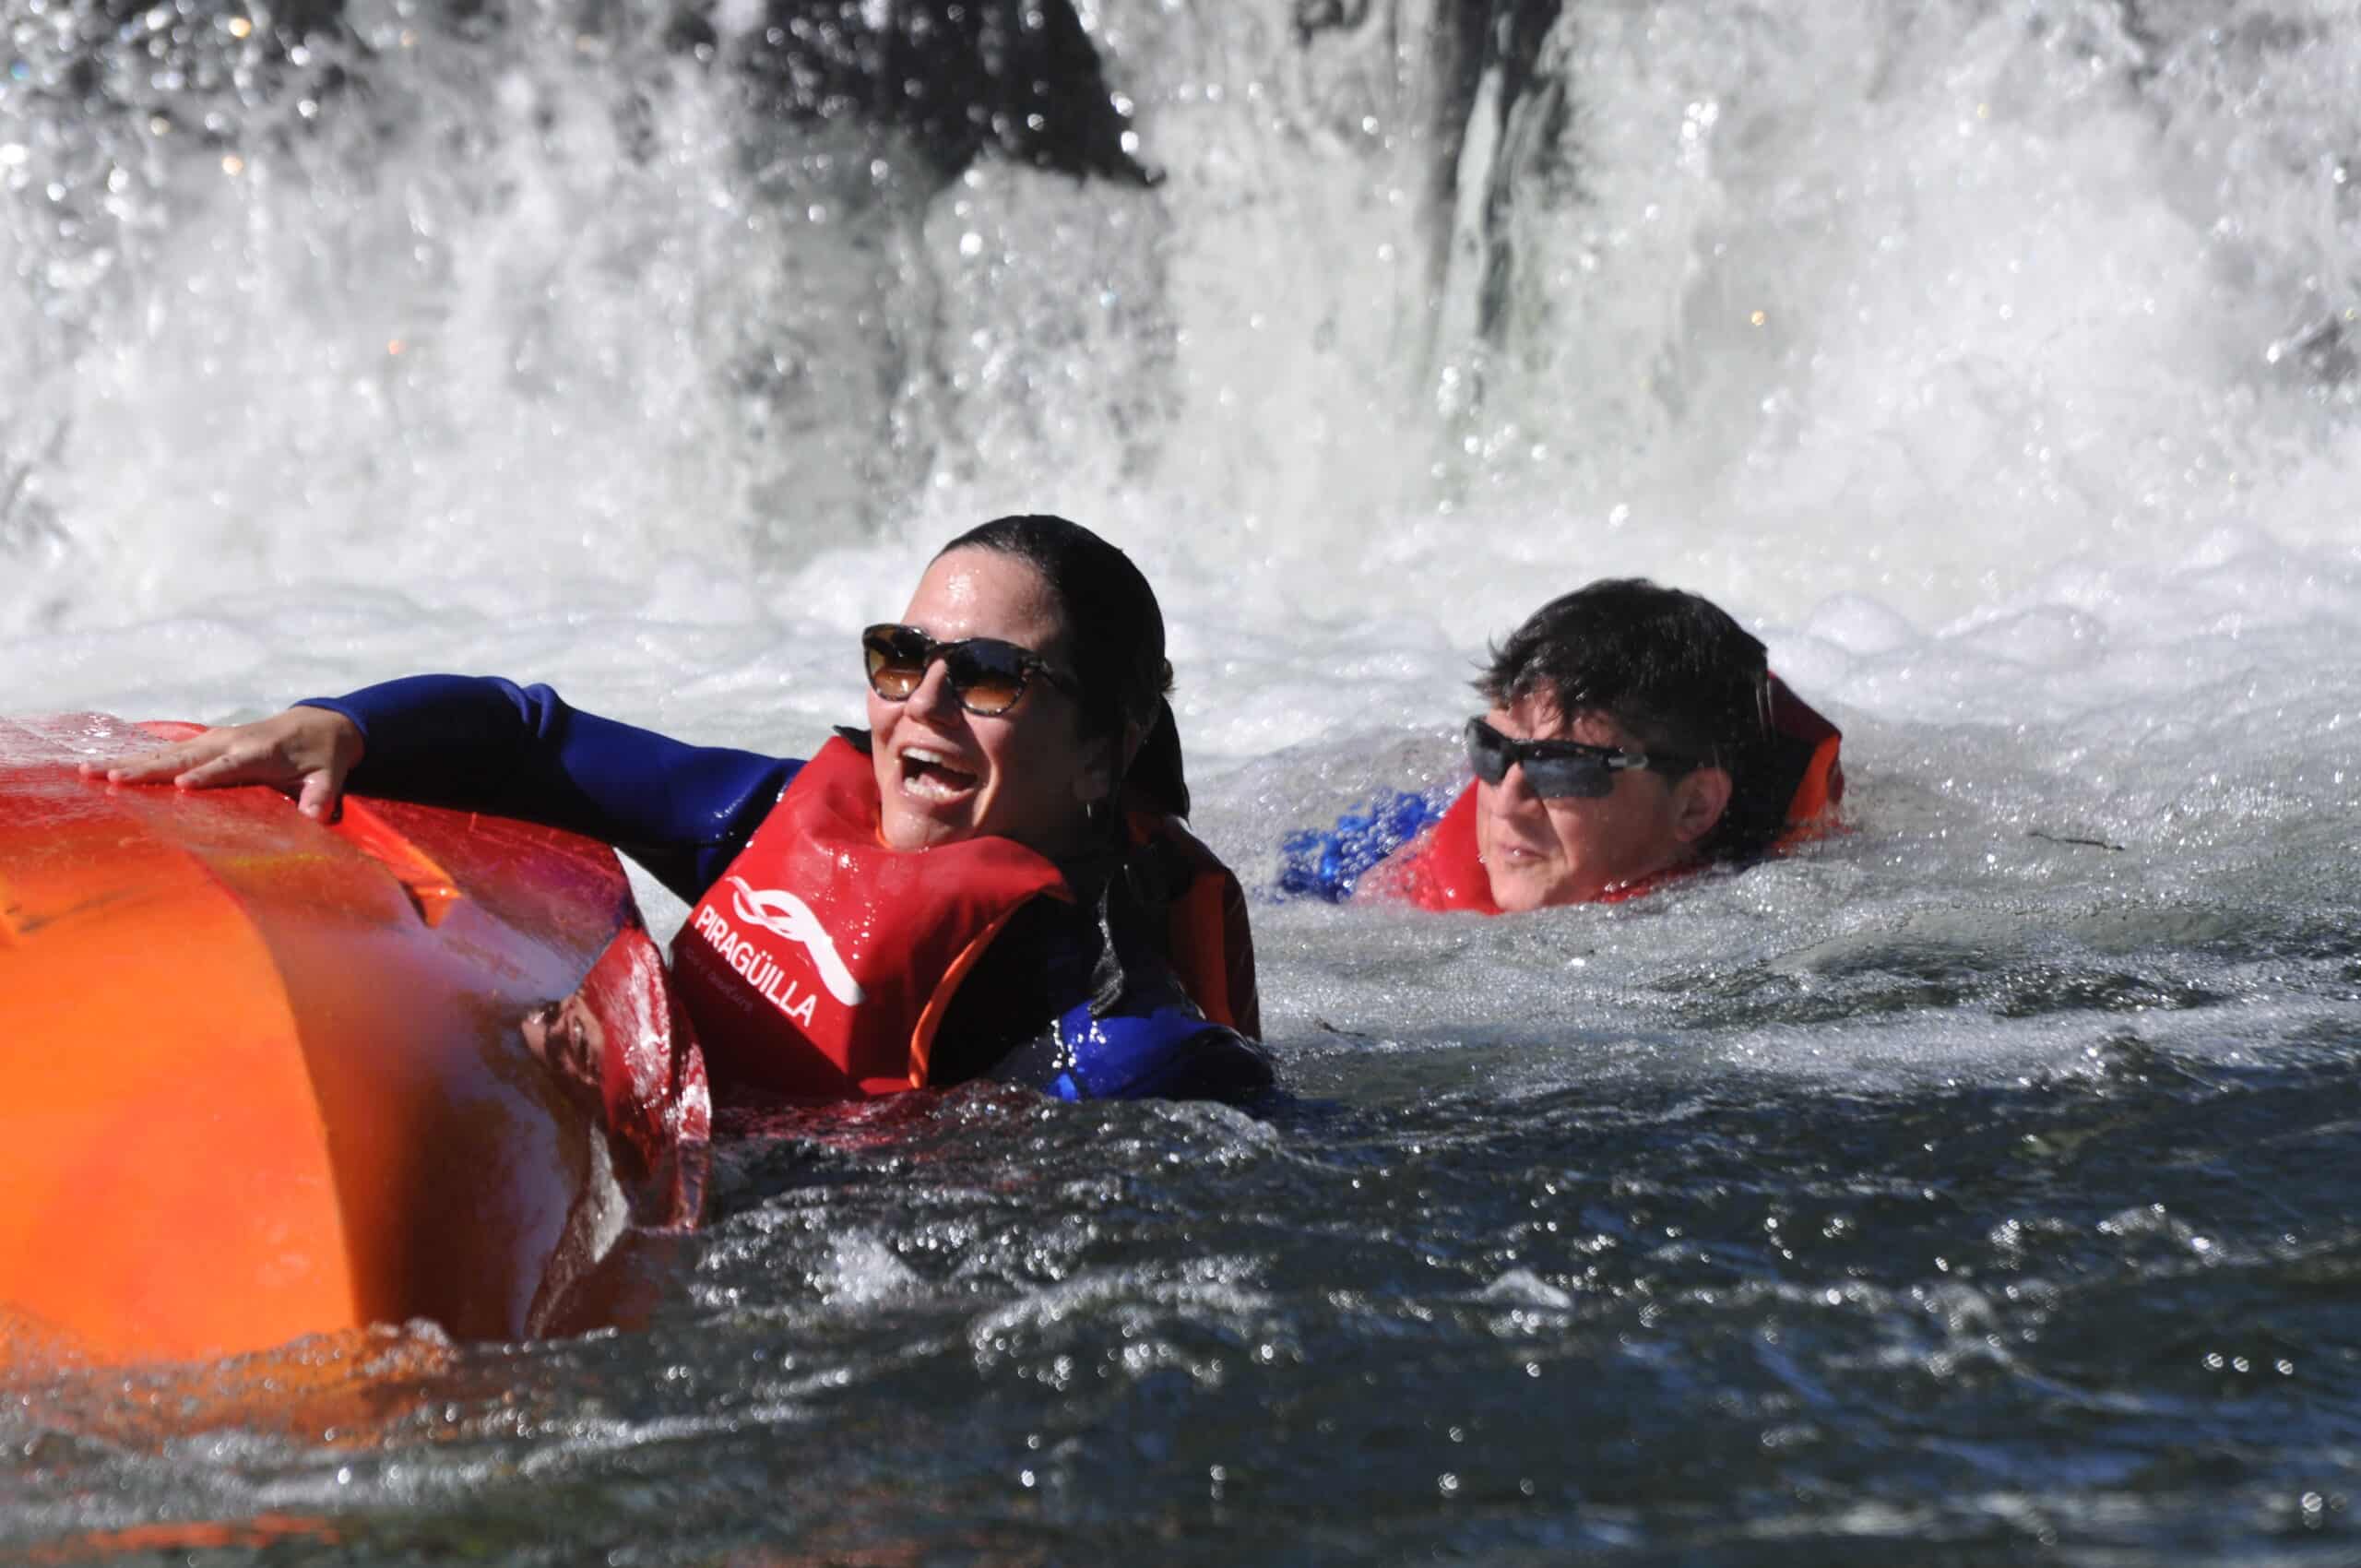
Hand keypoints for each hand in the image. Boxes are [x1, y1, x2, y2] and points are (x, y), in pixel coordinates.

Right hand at [82, 706, 365, 819]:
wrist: (319, 723)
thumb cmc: (322, 756)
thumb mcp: (330, 776)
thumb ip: (321, 796)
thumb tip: (313, 816)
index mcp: (260, 752)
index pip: (229, 766)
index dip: (206, 775)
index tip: (181, 786)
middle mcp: (229, 742)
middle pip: (184, 757)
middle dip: (148, 770)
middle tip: (110, 780)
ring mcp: (212, 740)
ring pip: (164, 753)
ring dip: (127, 763)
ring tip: (88, 772)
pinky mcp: (202, 743)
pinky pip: (164, 753)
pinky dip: (133, 760)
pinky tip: (100, 768)